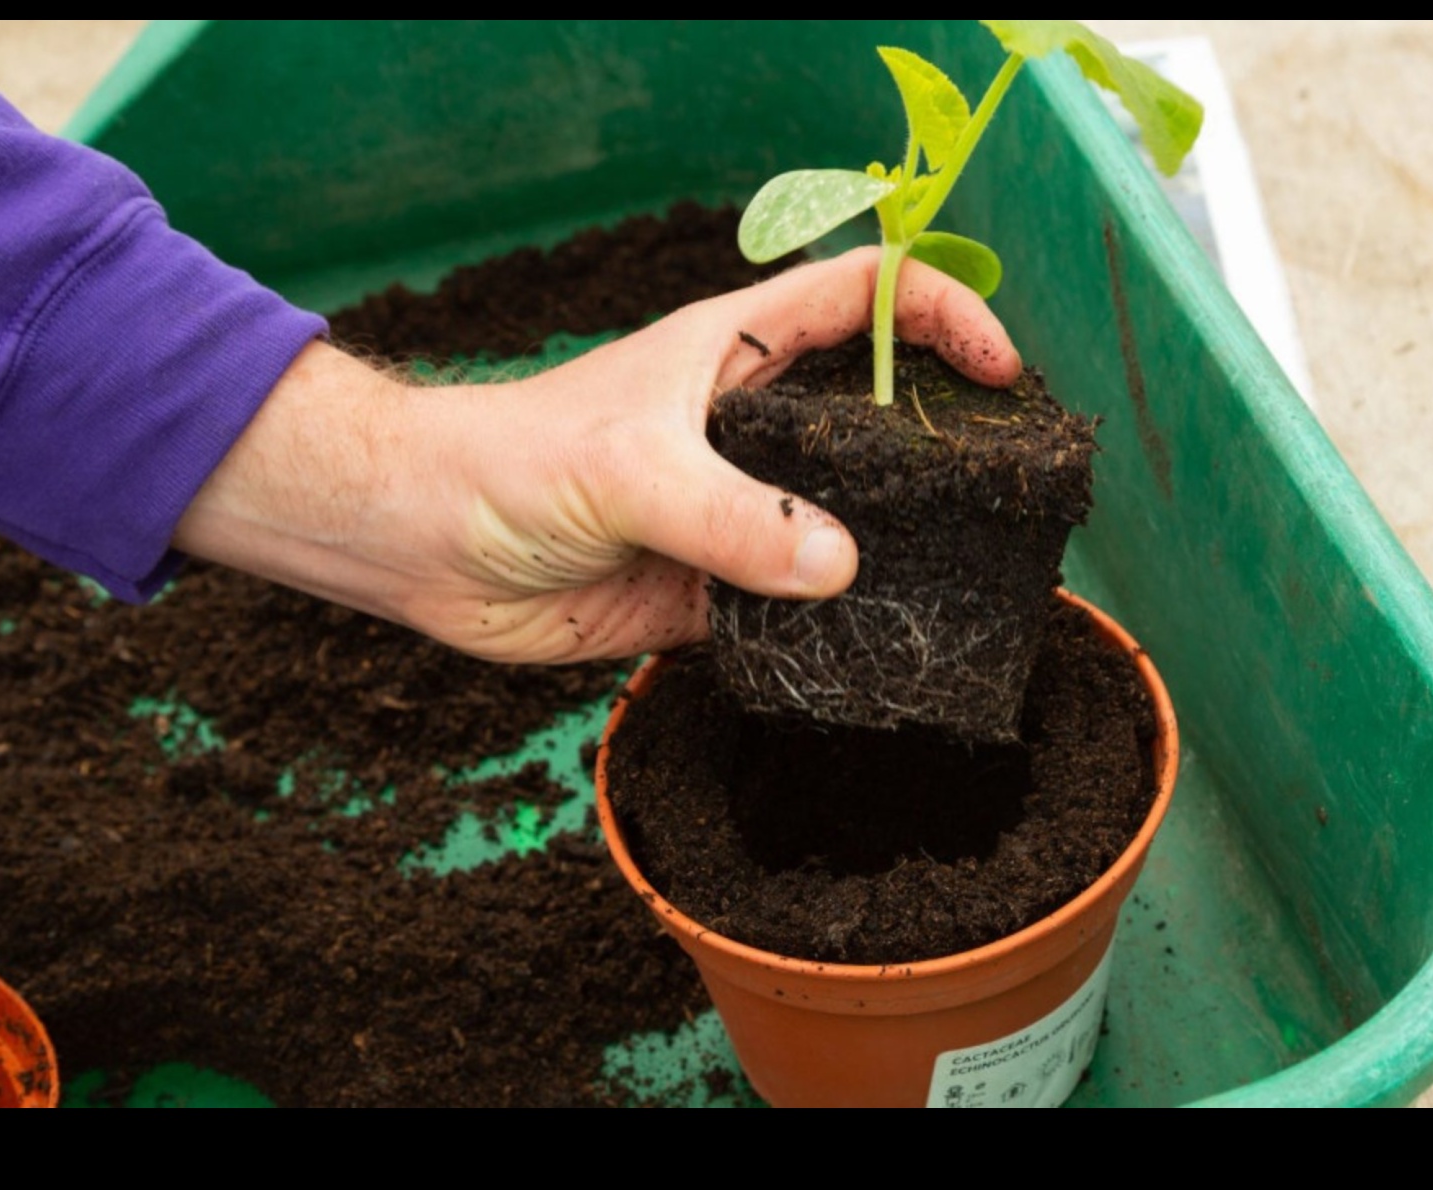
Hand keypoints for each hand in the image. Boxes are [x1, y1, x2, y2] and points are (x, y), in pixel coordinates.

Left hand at [173, 246, 1020, 662]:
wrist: (429, 547)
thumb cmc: (513, 462)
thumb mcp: (631, 471)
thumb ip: (733, 517)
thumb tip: (840, 567)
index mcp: (737, 354)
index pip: (866, 299)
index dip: (942, 316)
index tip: (1003, 372)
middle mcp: (749, 428)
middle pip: (873, 417)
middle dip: (939, 444)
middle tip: (1003, 493)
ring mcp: (734, 510)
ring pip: (839, 522)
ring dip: (891, 550)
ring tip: (961, 579)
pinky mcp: (711, 589)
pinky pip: (793, 607)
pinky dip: (831, 626)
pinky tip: (871, 648)